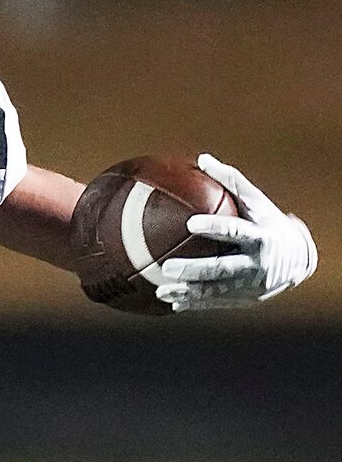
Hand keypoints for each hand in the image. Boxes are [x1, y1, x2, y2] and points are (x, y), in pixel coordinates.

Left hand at [157, 153, 318, 311]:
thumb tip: (202, 158)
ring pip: (216, 291)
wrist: (298, 259)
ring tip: (162, 291)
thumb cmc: (267, 223)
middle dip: (195, 269)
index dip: (215, 227)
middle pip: (223, 268)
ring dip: (188, 292)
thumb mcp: (256, 203)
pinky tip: (172, 302)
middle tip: (166, 267)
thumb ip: (231, 182)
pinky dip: (195, 302)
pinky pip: (216, 301)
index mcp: (260, 236)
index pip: (236, 231)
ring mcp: (251, 284)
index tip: (191, 223)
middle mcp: (257, 262)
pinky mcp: (245, 298)